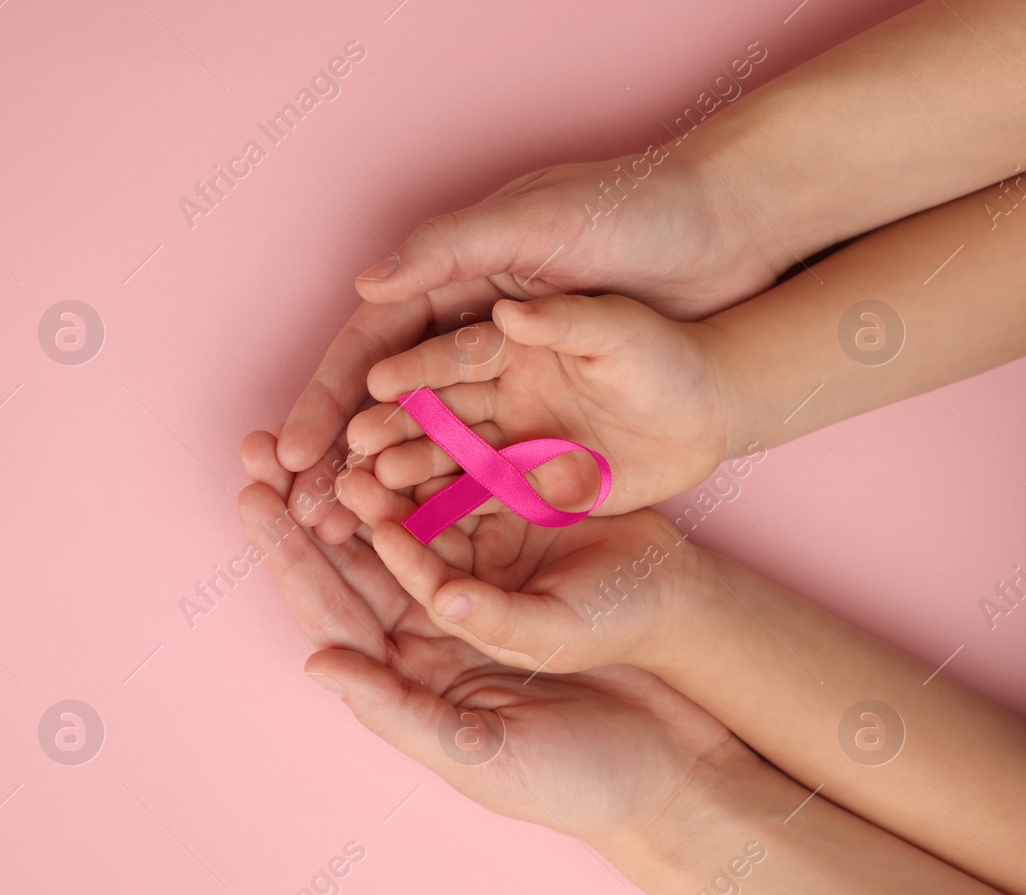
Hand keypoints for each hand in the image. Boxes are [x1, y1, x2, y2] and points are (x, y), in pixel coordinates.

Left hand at [241, 430, 737, 840]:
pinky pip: (471, 504)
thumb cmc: (579, 781)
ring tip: (337, 419)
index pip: (329, 609)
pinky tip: (417, 419)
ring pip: (407, 518)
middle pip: (352, 555)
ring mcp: (475, 592)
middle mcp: (427, 633)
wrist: (679, 765)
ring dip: (372, 470)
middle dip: (310, 498)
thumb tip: (317, 665)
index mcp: (404, 680)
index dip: (287, 552)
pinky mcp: (525, 563)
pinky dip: (444, 464)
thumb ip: (397, 710)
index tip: (249, 495)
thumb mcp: (481, 755)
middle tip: (264, 441)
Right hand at [277, 153, 777, 538]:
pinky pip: (486, 481)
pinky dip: (447, 511)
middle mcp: (473, 347)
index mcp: (456, 290)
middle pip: (388, 411)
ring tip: (344, 531)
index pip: (373, 349)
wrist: (734, 263)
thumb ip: (453, 248)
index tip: (292, 449)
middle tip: (302, 507)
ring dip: (384, 492)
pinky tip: (413, 543)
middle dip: (340, 460)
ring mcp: (510, 398)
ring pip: (429, 453)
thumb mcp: (539, 223)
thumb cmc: (633, 220)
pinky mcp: (550, 440)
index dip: (327, 398)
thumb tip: (367, 281)